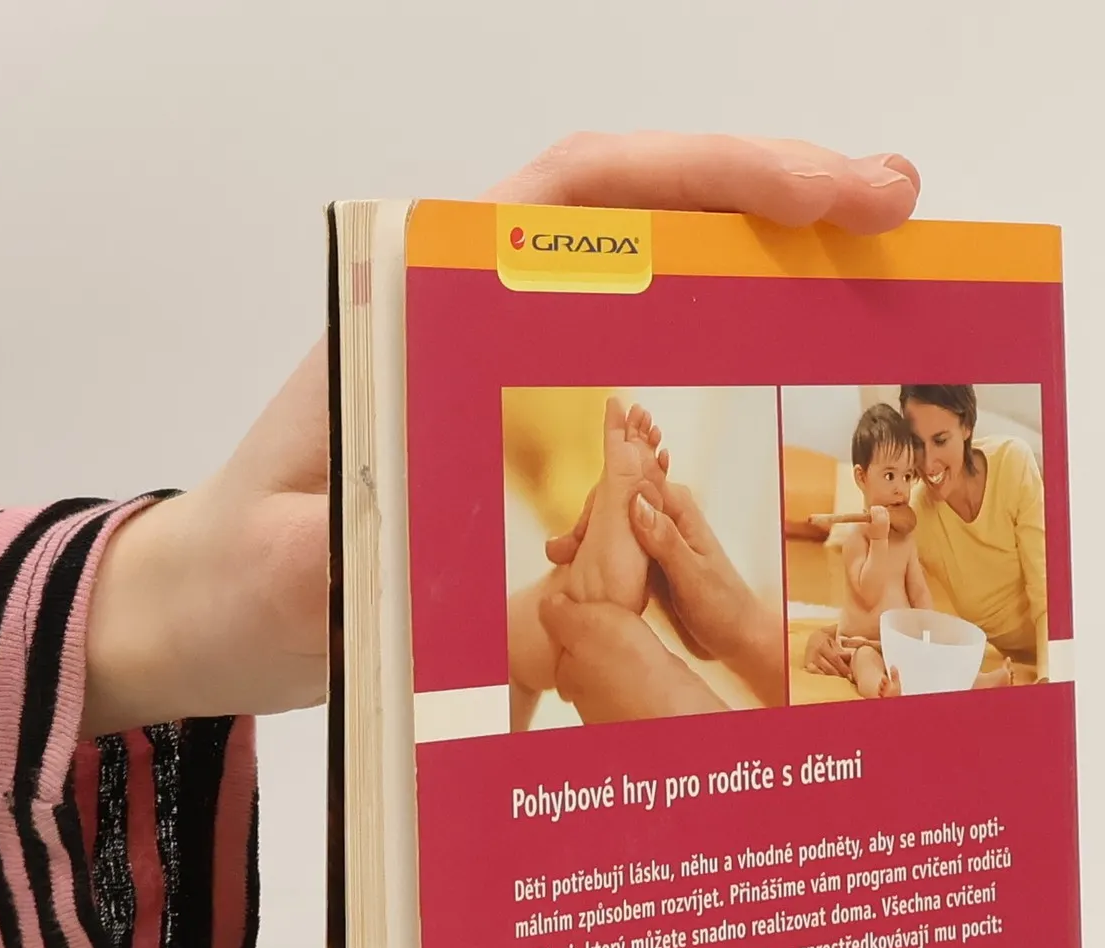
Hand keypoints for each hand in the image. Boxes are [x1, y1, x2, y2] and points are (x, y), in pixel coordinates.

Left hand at [82, 135, 919, 734]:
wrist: (202, 615)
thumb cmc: (234, 582)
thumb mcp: (295, 575)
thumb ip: (364, 557)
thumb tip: (469, 561)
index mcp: (420, 308)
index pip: (580, 195)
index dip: (710, 175)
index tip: (826, 191)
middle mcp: (473, 318)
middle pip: (644, 222)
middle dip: (777, 206)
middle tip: (901, 222)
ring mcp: (504, 374)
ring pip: (654, 294)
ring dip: (766, 286)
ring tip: (885, 300)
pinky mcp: (520, 438)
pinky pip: (638, 384)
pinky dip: (721, 374)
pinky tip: (796, 396)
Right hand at [804, 627, 853, 676]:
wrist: (812, 640)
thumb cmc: (825, 642)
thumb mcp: (833, 643)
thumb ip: (840, 651)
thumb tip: (848, 656)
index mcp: (822, 645)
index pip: (834, 658)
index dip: (843, 667)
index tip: (849, 674)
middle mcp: (814, 654)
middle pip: (828, 668)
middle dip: (839, 675)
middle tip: (847, 679)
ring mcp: (809, 661)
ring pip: (821, 674)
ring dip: (831, 679)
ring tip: (839, 681)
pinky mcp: (806, 667)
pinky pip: (815, 675)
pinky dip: (822, 679)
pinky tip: (829, 681)